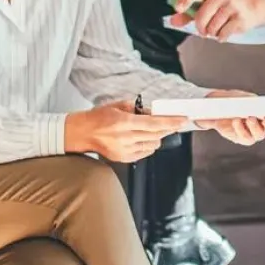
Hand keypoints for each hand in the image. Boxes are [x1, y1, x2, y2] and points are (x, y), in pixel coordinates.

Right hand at [63, 102, 188, 162]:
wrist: (82, 133)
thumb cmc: (98, 118)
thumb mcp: (118, 106)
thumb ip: (137, 109)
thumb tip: (154, 112)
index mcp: (123, 122)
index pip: (154, 123)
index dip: (171, 122)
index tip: (182, 120)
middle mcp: (125, 137)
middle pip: (156, 135)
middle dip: (168, 128)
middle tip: (174, 123)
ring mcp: (124, 150)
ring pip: (152, 145)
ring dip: (158, 137)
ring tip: (154, 130)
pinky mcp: (123, 158)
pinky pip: (145, 153)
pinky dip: (149, 145)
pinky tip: (144, 139)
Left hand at [171, 0, 260, 40]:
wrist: (250, 6)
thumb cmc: (222, 6)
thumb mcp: (206, 5)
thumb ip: (189, 13)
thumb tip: (172, 21)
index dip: (186, 0)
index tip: (178, 9)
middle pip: (201, 16)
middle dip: (199, 27)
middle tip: (202, 31)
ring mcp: (232, 6)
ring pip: (212, 28)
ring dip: (212, 33)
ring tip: (216, 29)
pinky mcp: (240, 18)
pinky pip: (223, 34)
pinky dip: (221, 37)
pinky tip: (224, 32)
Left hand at [198, 89, 264, 145]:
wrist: (217, 107)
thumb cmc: (235, 100)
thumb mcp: (244, 98)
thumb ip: (253, 103)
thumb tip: (260, 110)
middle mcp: (263, 126)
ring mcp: (253, 134)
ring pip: (260, 135)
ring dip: (256, 127)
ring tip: (249, 118)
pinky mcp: (241, 138)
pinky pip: (245, 138)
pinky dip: (241, 129)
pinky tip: (237, 121)